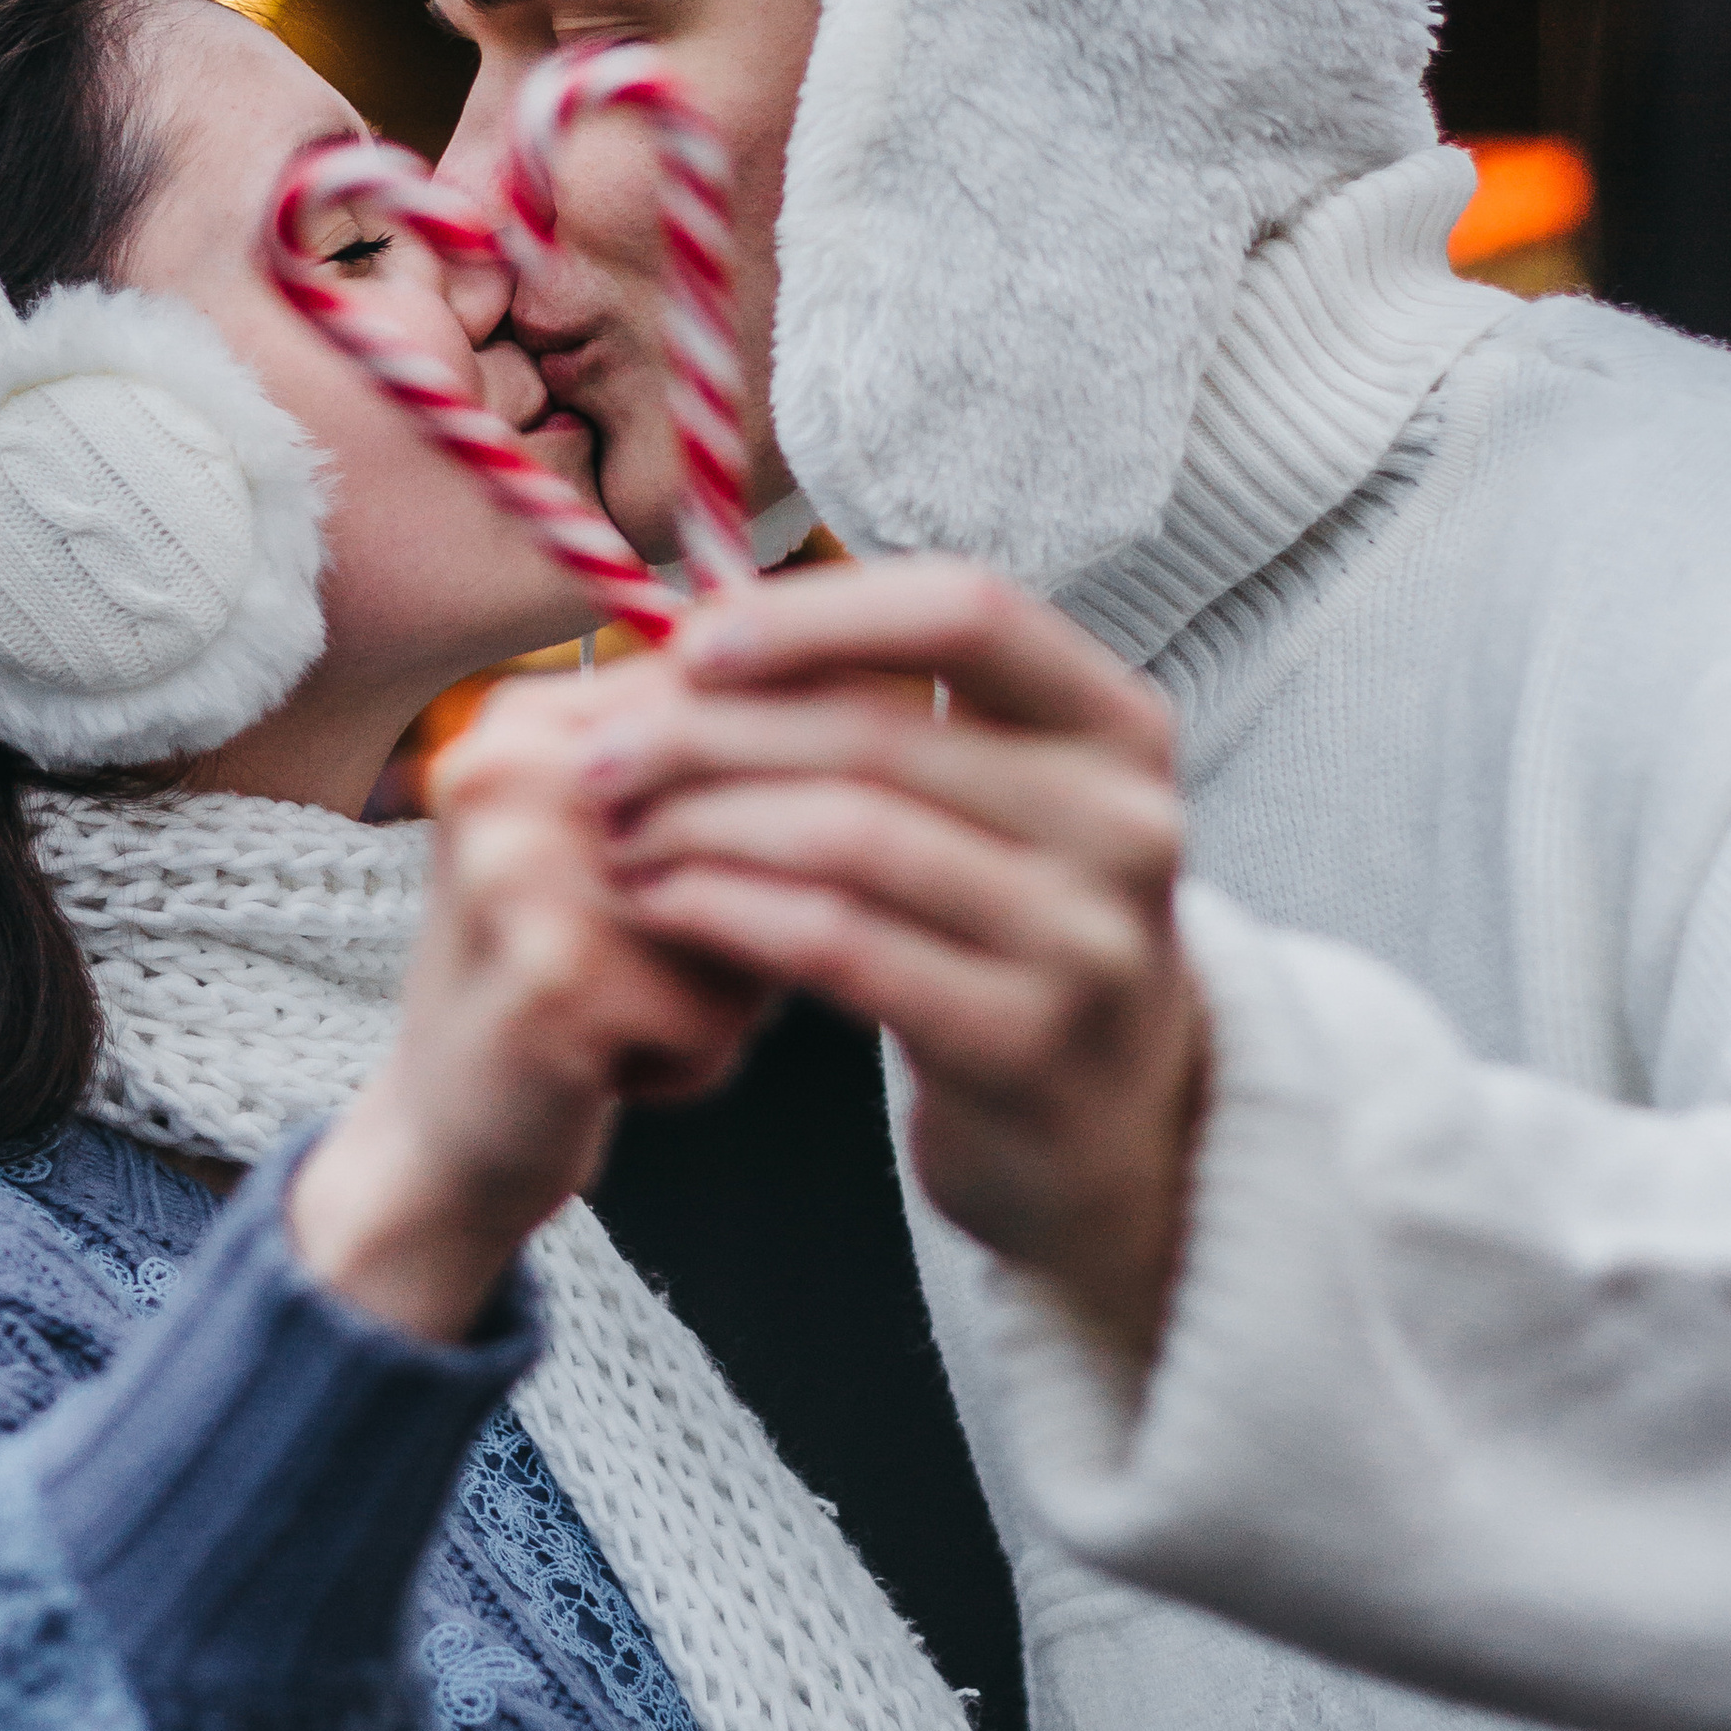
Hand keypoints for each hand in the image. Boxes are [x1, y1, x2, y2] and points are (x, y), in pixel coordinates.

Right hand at [290, 666, 775, 1343]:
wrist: (449, 1136)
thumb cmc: (572, 977)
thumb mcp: (637, 846)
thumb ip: (731, 765)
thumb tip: (886, 690)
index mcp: (526, 716)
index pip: (732, 696)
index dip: (791, 792)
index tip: (730, 870)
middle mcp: (508, 769)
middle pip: (757, 814)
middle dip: (758, 902)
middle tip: (661, 958)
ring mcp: (517, 868)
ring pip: (755, 912)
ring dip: (731, 983)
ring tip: (628, 1005)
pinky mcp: (550, 976)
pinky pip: (721, 1012)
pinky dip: (697, 1054)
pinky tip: (608, 1065)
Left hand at [578, 560, 1209, 1370]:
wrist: (1105, 1119)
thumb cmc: (1010, 920)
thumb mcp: (1000, 796)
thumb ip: (891, 705)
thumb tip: (704, 619)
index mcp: (1118, 724)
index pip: (965, 612)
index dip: (816, 614)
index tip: (693, 642)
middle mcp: (1125, 822)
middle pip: (879, 734)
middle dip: (712, 734)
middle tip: (605, 754)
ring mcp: (1084, 941)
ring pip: (848, 839)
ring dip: (703, 824)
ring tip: (621, 829)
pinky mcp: (1022, 1044)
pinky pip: (838, 945)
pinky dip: (727, 909)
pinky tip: (663, 899)